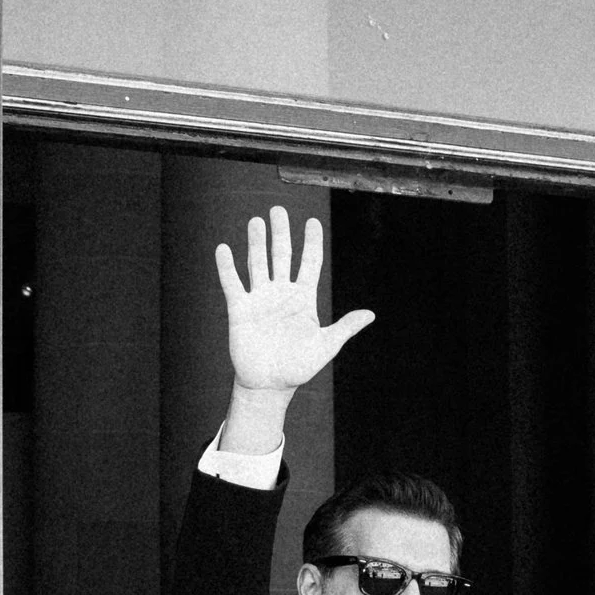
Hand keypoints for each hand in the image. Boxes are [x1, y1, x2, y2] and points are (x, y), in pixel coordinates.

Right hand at [213, 206, 373, 422]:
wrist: (269, 385)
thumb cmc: (299, 366)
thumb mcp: (326, 346)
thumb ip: (345, 327)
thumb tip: (371, 314)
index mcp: (303, 298)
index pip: (309, 263)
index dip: (311, 243)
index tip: (312, 222)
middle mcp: (281, 293)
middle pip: (281, 256)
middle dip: (280, 233)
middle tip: (278, 210)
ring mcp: (260, 299)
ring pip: (257, 264)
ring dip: (256, 243)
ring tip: (256, 222)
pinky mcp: (240, 309)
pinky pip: (233, 284)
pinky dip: (227, 267)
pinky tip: (224, 249)